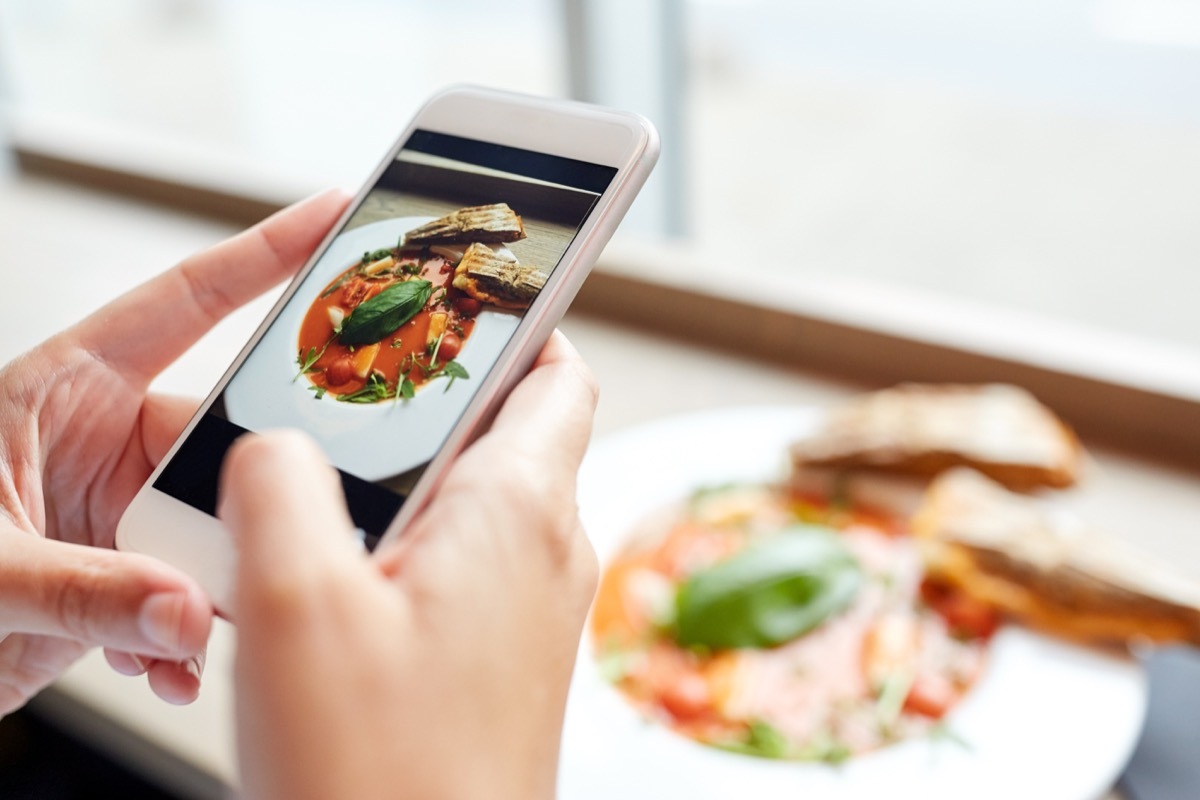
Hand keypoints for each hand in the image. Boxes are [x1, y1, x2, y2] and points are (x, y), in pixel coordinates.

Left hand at [0, 190, 349, 713]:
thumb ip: (84, 589)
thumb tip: (185, 610)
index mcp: (64, 389)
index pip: (183, 304)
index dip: (263, 254)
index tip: (332, 216)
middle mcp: (102, 441)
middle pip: (220, 441)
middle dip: (246, 497)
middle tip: (267, 539)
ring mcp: (117, 508)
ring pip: (216, 527)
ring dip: (216, 587)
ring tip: (190, 633)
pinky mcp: (124, 574)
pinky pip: (191, 593)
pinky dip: (188, 638)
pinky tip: (167, 666)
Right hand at [221, 332, 598, 799]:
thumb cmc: (381, 774)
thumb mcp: (295, 605)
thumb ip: (283, 486)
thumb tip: (282, 445)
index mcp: (518, 511)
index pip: (556, 375)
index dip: (520, 322)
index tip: (469, 293)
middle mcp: (548, 553)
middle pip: (513, 430)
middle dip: (438, 398)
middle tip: (356, 390)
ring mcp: (534, 610)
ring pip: (484, 500)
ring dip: (415, 480)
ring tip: (330, 488)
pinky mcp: (506, 658)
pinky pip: (471, 565)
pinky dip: (415, 544)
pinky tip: (344, 579)